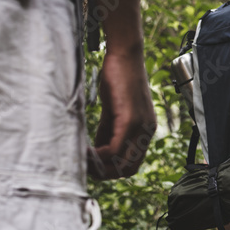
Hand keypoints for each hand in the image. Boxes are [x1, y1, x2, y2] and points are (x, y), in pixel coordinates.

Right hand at [88, 48, 155, 178]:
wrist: (125, 55)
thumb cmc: (118, 79)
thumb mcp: (113, 110)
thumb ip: (108, 131)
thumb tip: (98, 150)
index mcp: (145, 131)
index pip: (132, 164)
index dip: (112, 170)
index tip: (92, 168)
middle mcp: (147, 132)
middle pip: (129, 169)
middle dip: (106, 174)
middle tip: (85, 169)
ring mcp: (141, 127)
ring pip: (122, 163)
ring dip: (100, 168)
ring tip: (82, 162)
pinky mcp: (131, 120)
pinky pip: (114, 148)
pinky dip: (98, 155)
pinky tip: (85, 151)